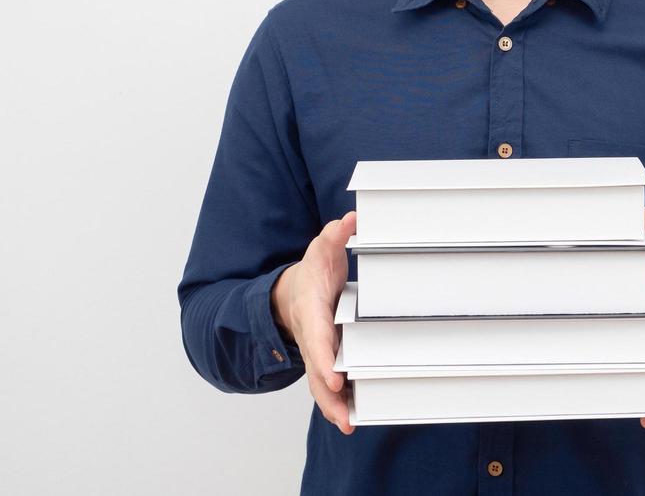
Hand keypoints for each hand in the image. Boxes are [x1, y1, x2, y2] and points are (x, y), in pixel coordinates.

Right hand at [271, 210, 357, 433]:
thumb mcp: (321, 251)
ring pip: (320, 383)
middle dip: (328, 391)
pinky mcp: (325, 360)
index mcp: (311, 311)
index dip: (324, 357)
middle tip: (343, 411)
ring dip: (333, 405)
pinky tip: (352, 419)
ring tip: (349, 424)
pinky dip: (337, 403)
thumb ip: (334, 236)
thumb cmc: (313, 274)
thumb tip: (350, 219)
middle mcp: (311, 336)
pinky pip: (328, 385)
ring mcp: (316, 352)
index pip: (317, 336)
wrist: (291, 293)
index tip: (336, 376)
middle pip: (317, 368)